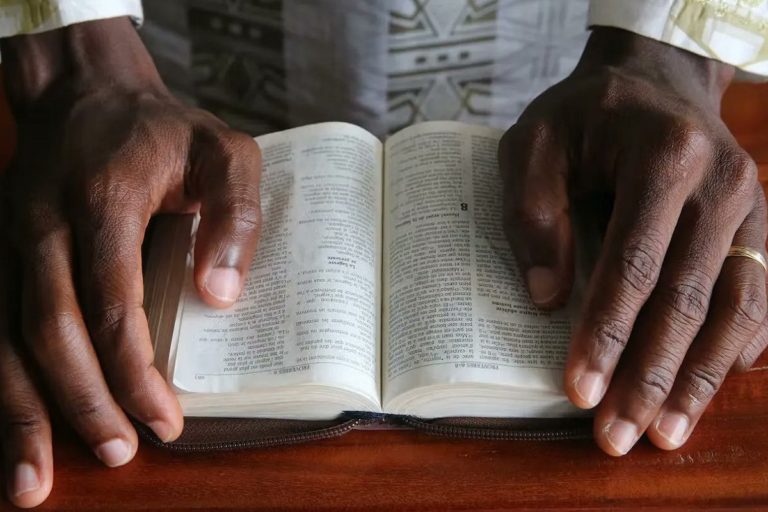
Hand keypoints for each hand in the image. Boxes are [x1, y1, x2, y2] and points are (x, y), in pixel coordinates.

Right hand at [0, 17, 261, 506]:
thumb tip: (218, 295)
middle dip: (80, 402)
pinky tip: (11, 435)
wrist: (84, 91)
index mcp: (102, 199)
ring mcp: (12, 242)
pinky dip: (1, 387)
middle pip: (49, 330)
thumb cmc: (163, 128)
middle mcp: (43, 226)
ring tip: (31, 486)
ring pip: (3, 339)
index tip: (164, 417)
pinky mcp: (2, 256)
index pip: (111, 299)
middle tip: (119, 454)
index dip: (132, 366)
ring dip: (18, 415)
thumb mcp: (223, 151)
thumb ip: (234, 214)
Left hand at [499, 27, 767, 455]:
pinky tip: (705, 388)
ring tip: (664, 435)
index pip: (633, 264)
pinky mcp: (758, 229)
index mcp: (665, 156)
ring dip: (698, 379)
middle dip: (650, 376)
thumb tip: (548, 300)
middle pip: (687, 299)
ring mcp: (751, 210)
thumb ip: (533, 215)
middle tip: (616, 436)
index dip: (606, 334)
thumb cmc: (584, 114)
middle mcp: (723, 186)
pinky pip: (757, 298)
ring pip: (734, 309)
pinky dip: (733, 348)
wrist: (656, 81)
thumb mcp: (534, 144)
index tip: (578, 389)